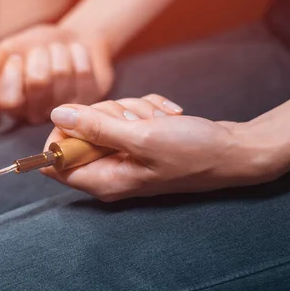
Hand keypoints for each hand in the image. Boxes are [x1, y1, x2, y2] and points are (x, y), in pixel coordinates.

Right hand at [0, 24, 113, 123]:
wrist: (71, 41)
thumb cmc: (39, 47)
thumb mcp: (14, 46)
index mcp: (12, 104)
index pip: (7, 101)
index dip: (11, 76)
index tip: (15, 58)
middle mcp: (37, 113)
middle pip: (38, 82)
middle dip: (39, 55)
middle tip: (41, 51)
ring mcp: (64, 111)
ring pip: (61, 73)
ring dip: (59, 51)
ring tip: (58, 51)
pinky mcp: (88, 101)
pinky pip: (82, 71)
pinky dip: (78, 53)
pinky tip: (75, 56)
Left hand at [41, 96, 280, 200]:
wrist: (234, 152)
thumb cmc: (193, 152)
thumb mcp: (142, 137)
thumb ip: (97, 127)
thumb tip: (58, 115)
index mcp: (104, 181)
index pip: (54, 163)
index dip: (62, 136)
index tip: (84, 119)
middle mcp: (110, 172)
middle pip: (81, 133)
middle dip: (108, 115)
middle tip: (136, 123)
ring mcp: (126, 157)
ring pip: (107, 119)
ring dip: (134, 110)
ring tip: (159, 122)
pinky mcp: (140, 144)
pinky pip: (128, 116)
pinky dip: (147, 110)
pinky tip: (168, 117)